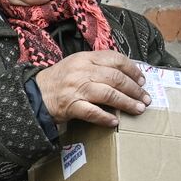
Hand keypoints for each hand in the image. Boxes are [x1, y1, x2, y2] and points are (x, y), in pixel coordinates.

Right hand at [34, 51, 151, 127]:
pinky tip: (115, 122)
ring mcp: (76, 89)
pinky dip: (105, 118)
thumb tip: (124, 75)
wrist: (35, 93)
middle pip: (116, 78)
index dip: (132, 69)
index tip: (142, 79)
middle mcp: (82, 71)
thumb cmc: (59, 80)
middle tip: (145, 98)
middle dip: (134, 89)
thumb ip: (98, 66)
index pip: (115, 59)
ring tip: (138, 109)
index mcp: (85, 58)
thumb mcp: (77, 64)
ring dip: (127, 103)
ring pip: (109, 94)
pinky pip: (92, 112)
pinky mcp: (71, 106)